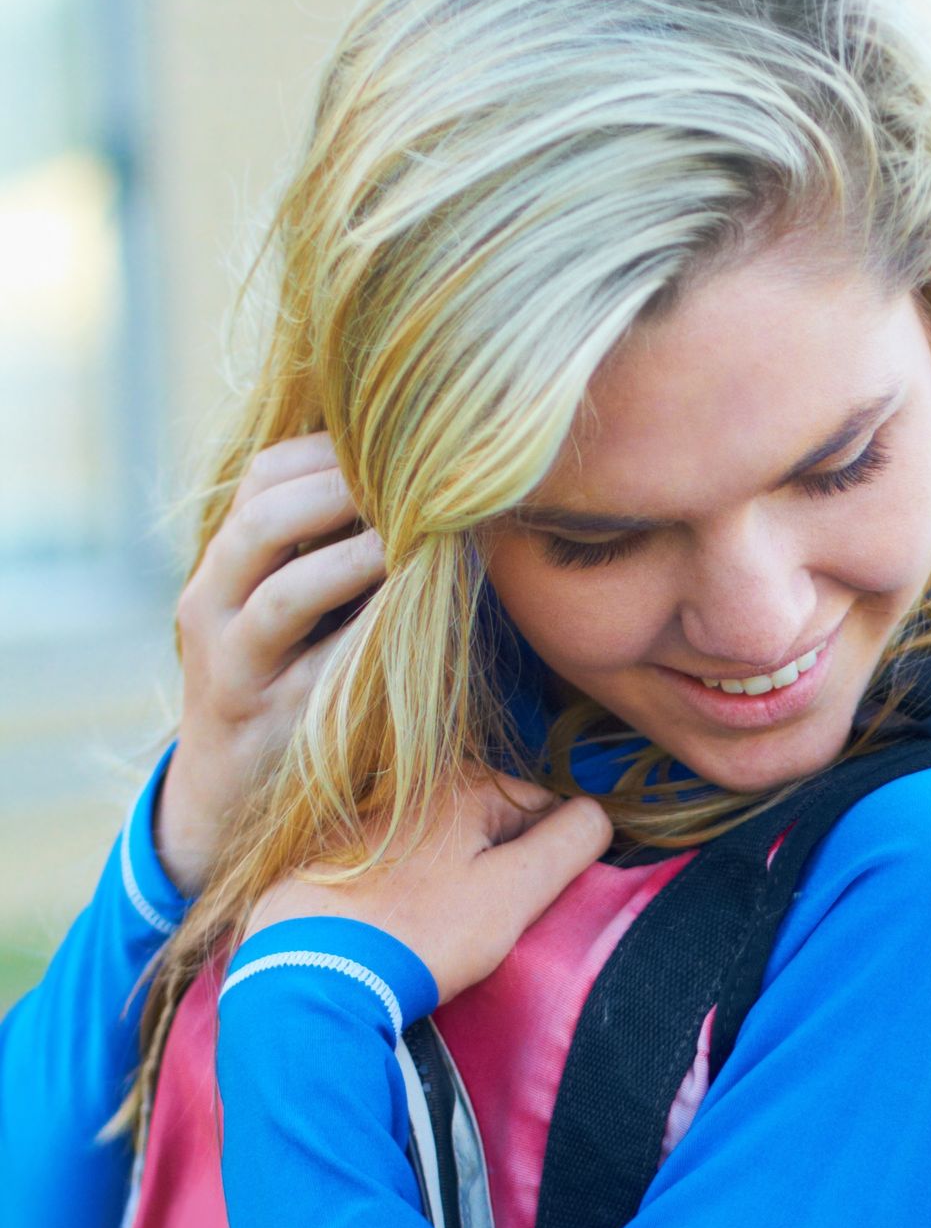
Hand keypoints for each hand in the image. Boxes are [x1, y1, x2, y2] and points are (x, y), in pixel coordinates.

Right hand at [164, 435, 388, 890]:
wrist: (227, 787)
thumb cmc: (282, 679)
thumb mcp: (290, 609)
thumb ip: (326, 551)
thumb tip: (420, 489)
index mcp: (223, 559)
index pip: (262, 474)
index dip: (328, 450)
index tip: (398, 440)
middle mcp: (212, 599)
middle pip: (263, 517)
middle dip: (340, 490)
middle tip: (413, 478)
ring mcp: (233, 661)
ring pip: (283, 592)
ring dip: (354, 560)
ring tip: (413, 541)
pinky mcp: (268, 717)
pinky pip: (318, 668)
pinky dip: (365, 635)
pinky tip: (410, 616)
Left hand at [246, 769, 611, 1004]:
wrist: (310, 971)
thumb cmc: (422, 932)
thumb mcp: (515, 892)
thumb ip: (570, 844)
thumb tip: (599, 815)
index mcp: (464, 783)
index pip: (543, 810)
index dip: (550, 864)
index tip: (523, 909)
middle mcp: (410, 783)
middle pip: (489, 828)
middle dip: (497, 872)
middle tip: (480, 929)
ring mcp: (362, 816)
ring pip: (439, 848)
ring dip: (449, 883)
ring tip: (434, 935)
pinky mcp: (324, 853)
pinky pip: (390, 866)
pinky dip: (401, 891)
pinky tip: (391, 929)